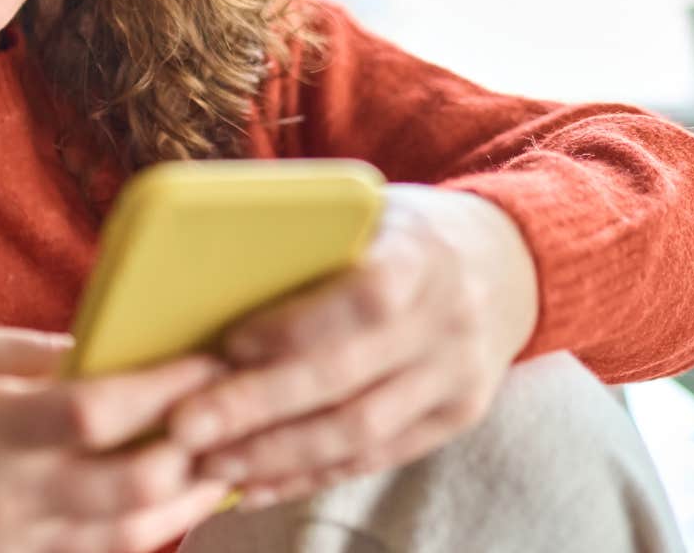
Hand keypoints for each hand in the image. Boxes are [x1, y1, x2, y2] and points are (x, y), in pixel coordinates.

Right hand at [0, 322, 239, 552]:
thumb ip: (43, 355)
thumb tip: (127, 351)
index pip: (92, 413)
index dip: (162, 389)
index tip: (208, 359)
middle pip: (129, 487)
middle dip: (194, 451)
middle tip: (234, 414)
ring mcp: (7, 548)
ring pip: (128, 537)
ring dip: (189, 501)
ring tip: (227, 462)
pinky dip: (146, 533)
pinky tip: (177, 502)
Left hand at [164, 183, 538, 511]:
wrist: (508, 262)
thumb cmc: (405, 230)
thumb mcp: (370, 209)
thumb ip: (309, 239)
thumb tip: (205, 273)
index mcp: (421, 255)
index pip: (364, 298)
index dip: (296, 327)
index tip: (229, 343)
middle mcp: (447, 322)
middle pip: (347, 379)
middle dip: (258, 407)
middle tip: (186, 426)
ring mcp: (457, 378)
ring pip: (359, 432)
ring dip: (276, 455)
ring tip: (209, 463)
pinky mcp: (454, 419)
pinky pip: (375, 459)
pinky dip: (309, 475)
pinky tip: (255, 485)